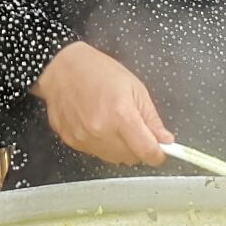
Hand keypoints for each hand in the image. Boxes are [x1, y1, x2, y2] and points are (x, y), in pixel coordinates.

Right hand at [32, 42, 172, 167]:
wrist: (61, 67)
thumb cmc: (98, 71)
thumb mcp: (134, 87)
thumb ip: (151, 118)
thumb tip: (164, 140)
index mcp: (121, 115)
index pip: (146, 151)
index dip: (157, 154)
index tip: (160, 151)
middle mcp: (101, 131)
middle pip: (131, 158)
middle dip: (138, 147)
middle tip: (134, 127)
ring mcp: (84, 138)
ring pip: (113, 158)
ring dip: (120, 147)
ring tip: (113, 123)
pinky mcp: (71, 140)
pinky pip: (95, 152)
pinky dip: (101, 143)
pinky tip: (97, 123)